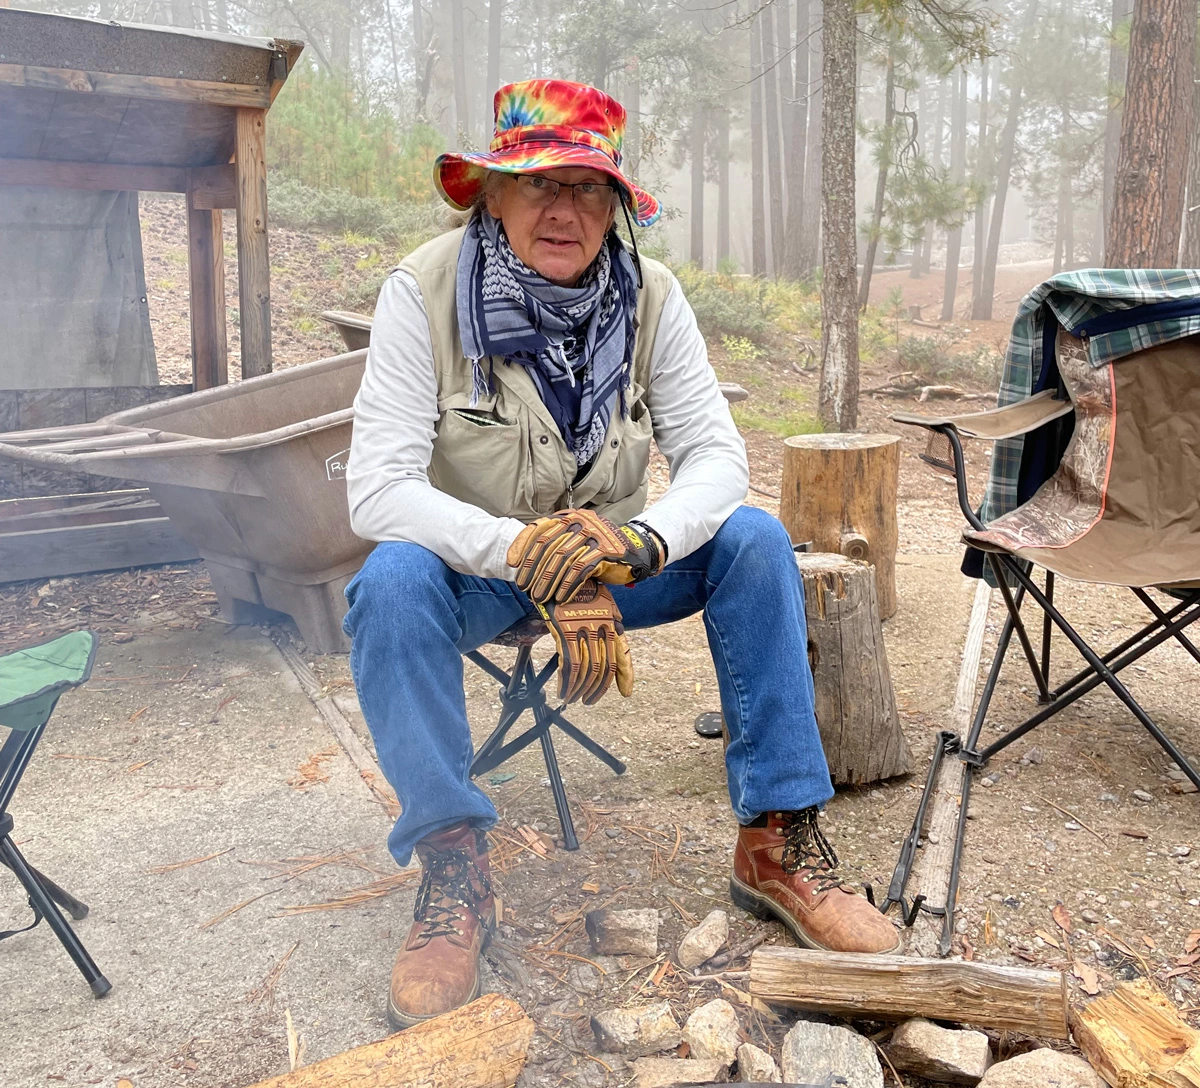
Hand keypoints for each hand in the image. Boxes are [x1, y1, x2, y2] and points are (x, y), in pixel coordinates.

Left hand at [506, 509, 663, 603]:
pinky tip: (561, 596)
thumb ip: (554, 546)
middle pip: (548, 546)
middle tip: (524, 587)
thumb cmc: (598, 550)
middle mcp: (579, 521)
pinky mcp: (604, 549)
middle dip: (533, 569)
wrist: (633, 551)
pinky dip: (568, 585)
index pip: (539, 529)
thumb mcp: (574, 543)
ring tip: (539, 597)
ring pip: (562, 559)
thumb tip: (523, 563)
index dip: (522, 546)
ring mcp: (593, 534)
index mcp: (568, 517)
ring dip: (548, 581)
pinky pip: (580, 569)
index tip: (511, 563)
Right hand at [535, 582, 633, 704]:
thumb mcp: (600, 601)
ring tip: (571, 698)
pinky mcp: (564, 629)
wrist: (557, 571)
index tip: (626, 693)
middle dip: (596, 689)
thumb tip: (618, 630)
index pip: (621, 654)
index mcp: (611, 622)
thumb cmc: (578, 588)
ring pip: (586, 668)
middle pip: (603, 667)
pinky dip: (566, 681)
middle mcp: (600, 627)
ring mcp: (582, 628)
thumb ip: (610, 619)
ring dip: (579, 689)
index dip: (625, 676)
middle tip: (587, 700)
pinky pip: (569, 662)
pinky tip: (562, 689)